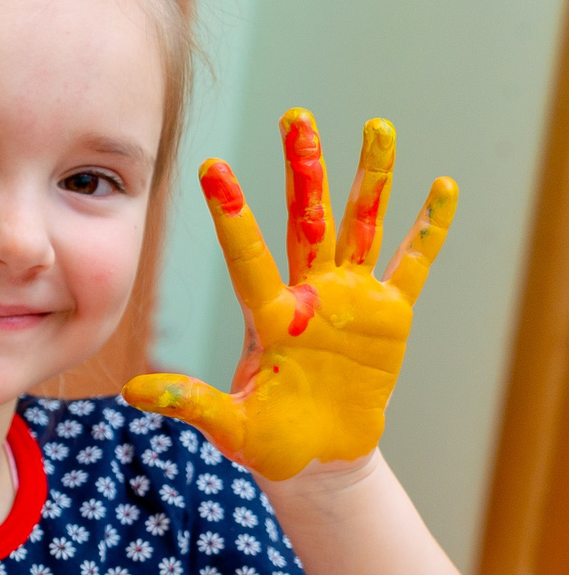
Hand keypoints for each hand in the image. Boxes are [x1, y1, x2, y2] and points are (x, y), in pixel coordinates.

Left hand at [124, 110, 453, 480]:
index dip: (231, 213)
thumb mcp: (230, 426)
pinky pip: (412, 264)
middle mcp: (308, 295)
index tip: (210, 166)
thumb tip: (131, 393)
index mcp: (266, 316)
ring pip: (360, 225)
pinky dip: (429, 229)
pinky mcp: (390, 315)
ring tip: (376, 126)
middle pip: (306, 219)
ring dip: (370, 177)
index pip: (246, 254)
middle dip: (303, 168)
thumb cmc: (270, 442)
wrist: (319, 458)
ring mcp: (351, 299)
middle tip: (294, 115)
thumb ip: (190, 403)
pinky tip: (443, 188)